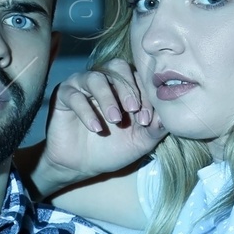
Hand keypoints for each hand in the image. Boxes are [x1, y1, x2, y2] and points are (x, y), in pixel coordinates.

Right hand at [40, 60, 164, 187]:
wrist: (82, 166)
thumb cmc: (112, 149)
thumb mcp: (140, 142)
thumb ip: (156, 128)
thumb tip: (169, 117)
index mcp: (124, 86)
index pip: (137, 77)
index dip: (144, 95)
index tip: (147, 120)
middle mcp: (104, 80)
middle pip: (117, 67)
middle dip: (127, 88)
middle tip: (133, 110)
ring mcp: (82, 86)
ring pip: (95, 78)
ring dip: (108, 98)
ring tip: (114, 120)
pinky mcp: (63, 95)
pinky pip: (74, 95)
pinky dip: (87, 111)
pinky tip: (96, 128)